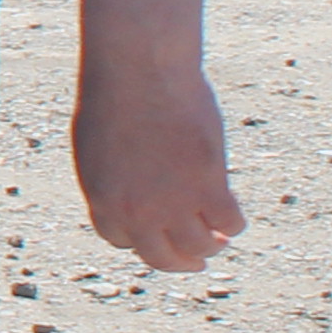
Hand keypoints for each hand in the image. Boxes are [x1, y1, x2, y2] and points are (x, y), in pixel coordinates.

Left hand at [73, 54, 242, 270]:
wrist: (139, 70)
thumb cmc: (116, 95)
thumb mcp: (98, 146)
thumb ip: (113, 177)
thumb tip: (132, 194)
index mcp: (103, 199)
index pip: (121, 240)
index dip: (142, 240)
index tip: (157, 236)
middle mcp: (135, 211)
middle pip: (161, 257)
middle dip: (180, 263)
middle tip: (196, 262)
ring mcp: (173, 202)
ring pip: (200, 245)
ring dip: (211, 246)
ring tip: (219, 239)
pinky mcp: (208, 186)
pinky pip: (229, 222)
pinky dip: (233, 224)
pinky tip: (233, 215)